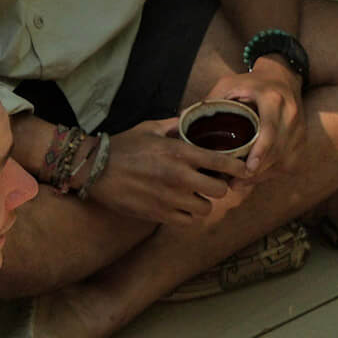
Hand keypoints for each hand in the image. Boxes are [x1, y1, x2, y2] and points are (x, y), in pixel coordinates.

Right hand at [88, 118, 242, 225]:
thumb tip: (193, 115)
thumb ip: (177, 125)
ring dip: (204, 202)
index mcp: (180, 153)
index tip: (244, 169)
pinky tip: (182, 206)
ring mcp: (170, 198)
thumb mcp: (151, 128)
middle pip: (220, 190)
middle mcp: (179, 177)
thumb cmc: (123, 146)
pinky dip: (189, 216)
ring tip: (195, 195)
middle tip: (212, 182)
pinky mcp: (159, 215)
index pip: (222, 163)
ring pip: (206, 209)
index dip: (238, 167)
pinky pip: (188, 222)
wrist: (94, 169)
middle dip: (219, 186)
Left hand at [208, 57, 304, 178]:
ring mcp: (300, 131)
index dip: (260, 152)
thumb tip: (182, 122)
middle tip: (233, 182)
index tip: (248, 168)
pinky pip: (287, 164)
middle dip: (256, 171)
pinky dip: (271, 173)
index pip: (270, 130)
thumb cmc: (251, 83)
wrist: (283, 78)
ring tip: (239, 182)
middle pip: (276, 151)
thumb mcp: (229, 84)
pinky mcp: (302, 142)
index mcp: (274, 100)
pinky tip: (254, 176)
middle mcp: (291, 115)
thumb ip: (210, 102)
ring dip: (262, 175)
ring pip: (283, 161)